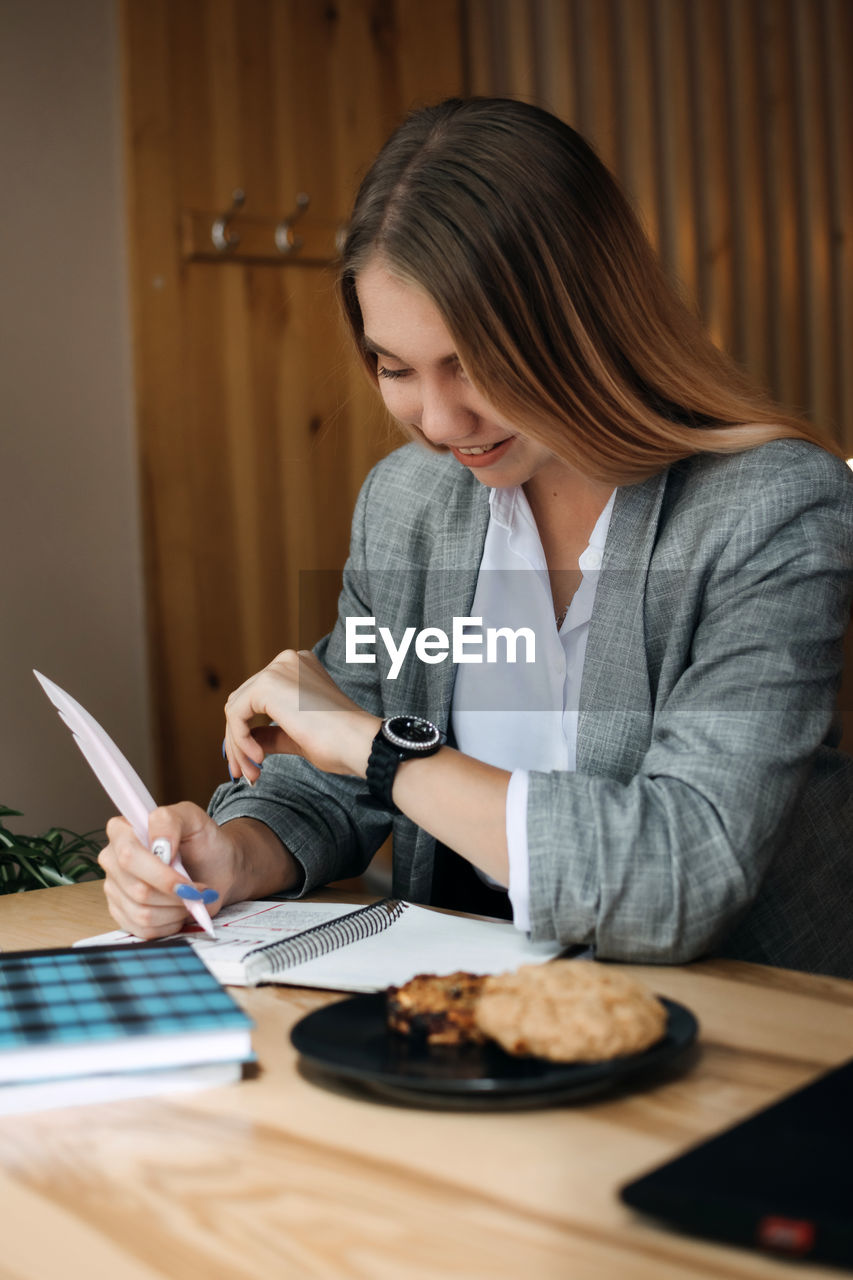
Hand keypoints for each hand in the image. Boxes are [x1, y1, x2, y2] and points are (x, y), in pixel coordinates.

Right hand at [99, 803, 237, 938]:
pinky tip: (178, 910)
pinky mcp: (122, 914)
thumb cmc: (204, 842)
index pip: (128, 855)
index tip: (185, 877)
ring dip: (175, 909)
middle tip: (197, 889)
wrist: (217, 869)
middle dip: (174, 893)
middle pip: (137, 889)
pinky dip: (169, 924)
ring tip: (190, 897)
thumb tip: (157, 844)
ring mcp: (115, 889)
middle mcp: (112, 860)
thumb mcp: (193, 818)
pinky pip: (143, 930)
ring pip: (141, 912)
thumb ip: (169, 821)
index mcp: (122, 831)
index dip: (159, 872)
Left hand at [223, 648, 379, 783]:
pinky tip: (259, 759)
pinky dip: (240, 740)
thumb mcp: (296, 735)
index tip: (252, 763)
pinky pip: (236, 714)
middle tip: (245, 773)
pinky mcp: (266, 684)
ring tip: (252, 773)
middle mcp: (286, 662)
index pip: (257, 698)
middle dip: (239, 741)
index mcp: (297, 669)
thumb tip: (247, 740)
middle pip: (243, 702)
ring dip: (238, 745)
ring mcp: (277, 670)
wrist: (358, 742)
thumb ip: (271, 733)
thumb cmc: (339, 742)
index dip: (247, 732)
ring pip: (236, 709)